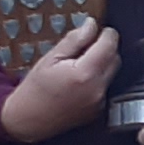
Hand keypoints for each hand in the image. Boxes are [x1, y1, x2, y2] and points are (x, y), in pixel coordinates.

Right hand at [0, 19, 117, 142]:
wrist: (28, 120)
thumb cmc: (35, 88)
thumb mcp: (50, 58)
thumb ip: (74, 40)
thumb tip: (92, 25)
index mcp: (85, 73)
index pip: (110, 45)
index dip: (106, 33)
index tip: (98, 29)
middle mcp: (97, 89)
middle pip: (115, 58)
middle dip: (105, 48)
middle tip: (84, 47)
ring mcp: (100, 102)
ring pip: (112, 73)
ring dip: (102, 64)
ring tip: (79, 66)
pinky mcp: (99, 110)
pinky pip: (106, 87)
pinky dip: (98, 79)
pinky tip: (79, 81)